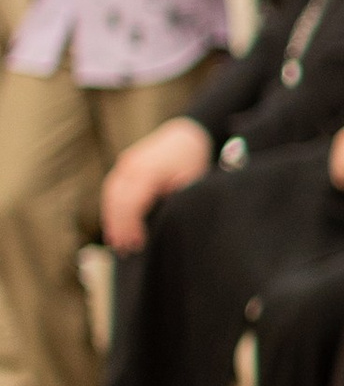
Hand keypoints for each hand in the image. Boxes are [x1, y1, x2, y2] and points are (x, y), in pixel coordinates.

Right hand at [100, 118, 211, 253]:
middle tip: (124, 250)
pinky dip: (111, 207)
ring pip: (110, 195)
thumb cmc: (192, 161)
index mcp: (150, 170)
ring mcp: (125, 163)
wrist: (185, 135)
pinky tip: (114, 223)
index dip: (132, 226)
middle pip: (118, 201)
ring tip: (116, 242)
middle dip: (119, 227)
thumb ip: (175, 199)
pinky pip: (112, 188)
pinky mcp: (123, 164)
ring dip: (111, 219)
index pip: (133, 203)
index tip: (137, 244)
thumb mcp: (192, 181)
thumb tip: (161, 221)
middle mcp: (132, 165)